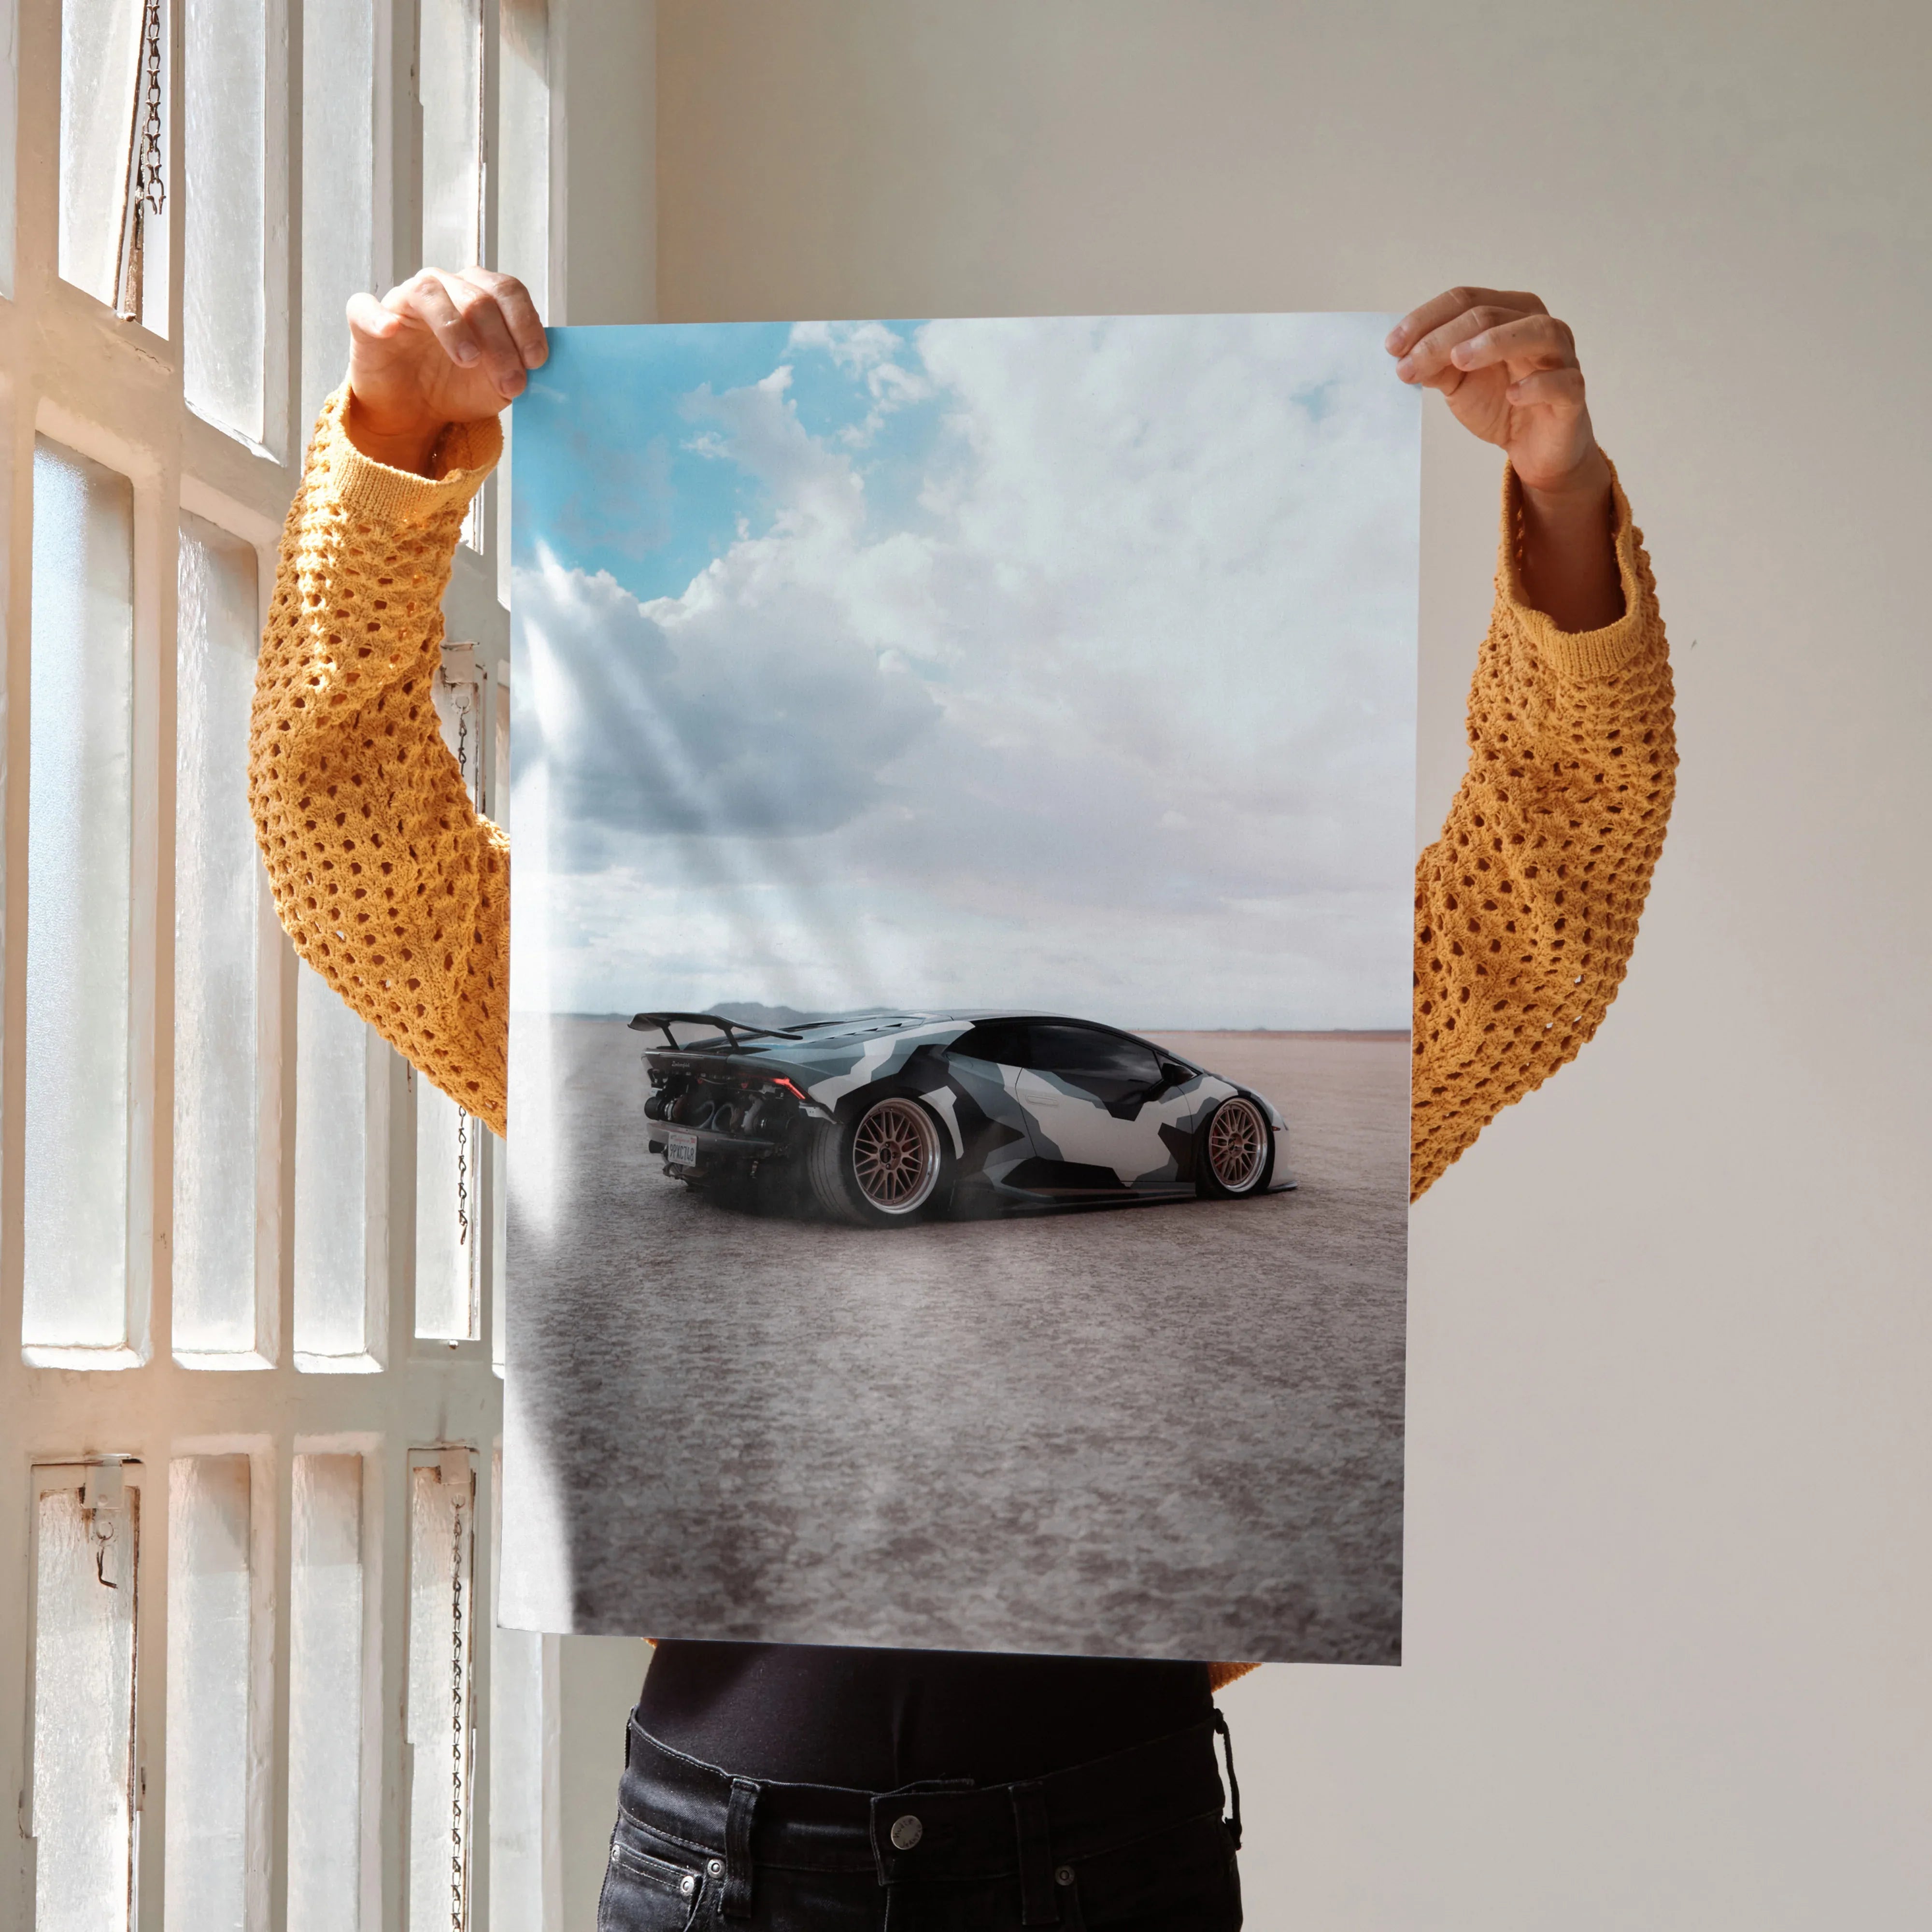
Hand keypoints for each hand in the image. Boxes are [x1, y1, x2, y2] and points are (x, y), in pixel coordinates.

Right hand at [344, 267, 546, 474]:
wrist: (414, 412)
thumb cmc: (457, 387)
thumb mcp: (498, 384)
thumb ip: (517, 368)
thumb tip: (534, 365)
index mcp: (479, 295)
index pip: (507, 292)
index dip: (525, 323)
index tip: (536, 361)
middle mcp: (444, 288)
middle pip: (477, 297)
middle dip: (500, 342)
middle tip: (511, 382)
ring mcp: (404, 301)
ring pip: (430, 293)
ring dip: (454, 327)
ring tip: (469, 360)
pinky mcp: (367, 320)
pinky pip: (366, 308)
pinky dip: (378, 317)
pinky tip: (391, 330)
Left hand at [1386, 286, 1603, 495]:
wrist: (1534, 448)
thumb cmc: (1500, 405)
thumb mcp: (1459, 384)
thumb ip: (1436, 366)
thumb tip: (1403, 356)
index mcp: (1509, 314)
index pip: (1466, 300)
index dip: (1426, 319)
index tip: (1392, 346)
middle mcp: (1538, 326)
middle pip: (1491, 314)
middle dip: (1444, 337)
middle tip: (1409, 363)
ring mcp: (1561, 357)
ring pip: (1536, 332)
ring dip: (1494, 342)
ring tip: (1457, 359)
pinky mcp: (1573, 392)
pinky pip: (1562, 381)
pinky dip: (1537, 385)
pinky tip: (1512, 395)